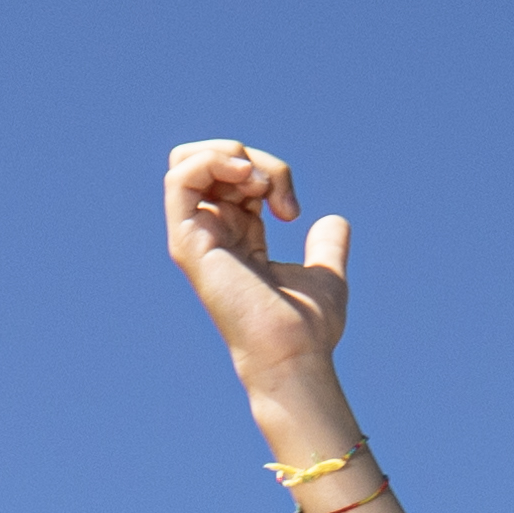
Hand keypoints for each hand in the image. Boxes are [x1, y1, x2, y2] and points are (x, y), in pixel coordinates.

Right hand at [162, 139, 351, 404]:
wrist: (295, 357)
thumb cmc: (307, 329)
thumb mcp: (326, 275)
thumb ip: (327, 246)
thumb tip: (335, 221)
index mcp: (237, 236)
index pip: (236, 175)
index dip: (269, 172)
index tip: (292, 211)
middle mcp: (211, 233)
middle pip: (210, 160)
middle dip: (247, 156)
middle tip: (275, 190)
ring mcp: (195, 238)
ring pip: (188, 161)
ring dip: (231, 156)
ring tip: (262, 185)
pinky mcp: (187, 243)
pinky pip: (179, 178)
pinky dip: (213, 161)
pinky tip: (249, 179)